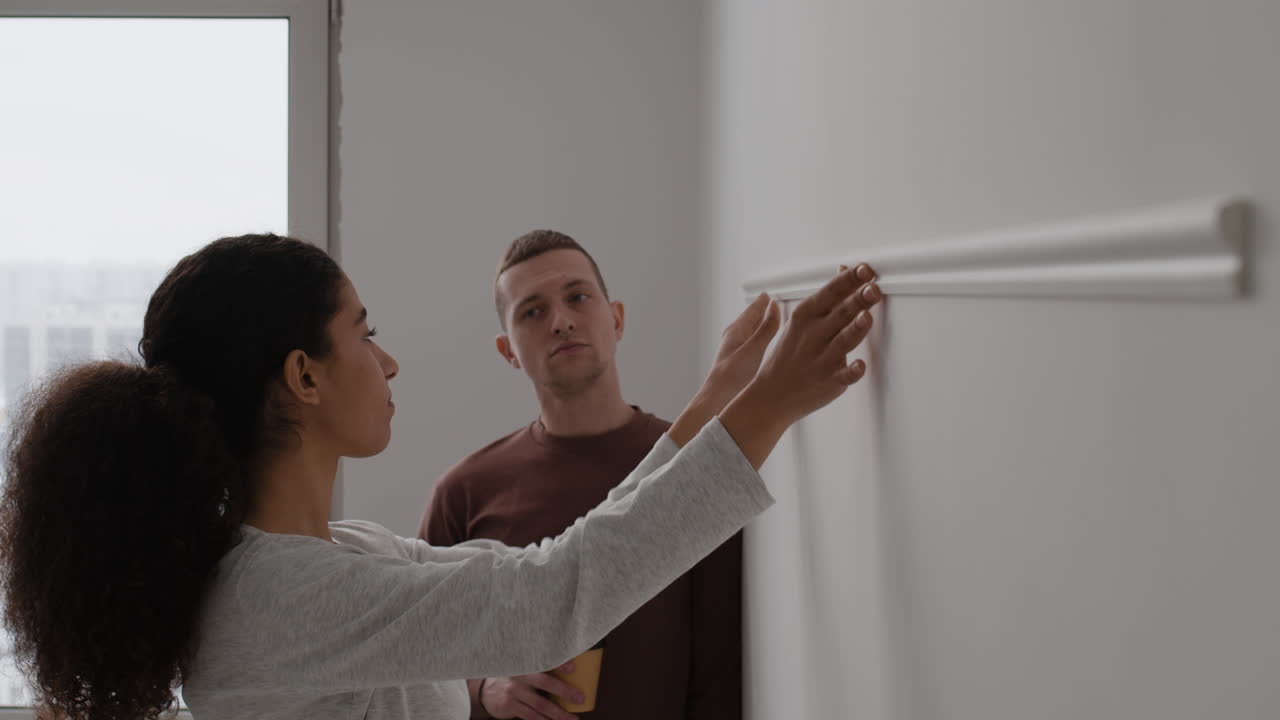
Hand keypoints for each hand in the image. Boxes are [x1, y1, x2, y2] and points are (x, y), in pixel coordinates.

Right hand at [477, 664, 583, 719]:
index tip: (573, 668)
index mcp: (526, 662)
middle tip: (580, 698)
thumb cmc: (515, 677)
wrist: (486, 689)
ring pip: (540, 704)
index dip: (559, 663)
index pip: (544, 660)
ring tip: (572, 719)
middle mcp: (520, 675)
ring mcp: (514, 691)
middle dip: (564, 691)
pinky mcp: (510, 705)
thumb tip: (573, 671)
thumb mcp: (524, 667)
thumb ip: (541, 667)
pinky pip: (530, 716)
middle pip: (544, 682)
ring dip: (557, 714)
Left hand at [702, 292, 782, 405]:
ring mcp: (736, 351)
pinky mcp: (739, 363)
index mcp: (735, 331)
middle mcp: (734, 339)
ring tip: (770, 320)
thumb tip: (774, 307)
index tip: (769, 295)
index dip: (762, 302)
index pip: (751, 310)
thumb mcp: (754, 349)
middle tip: (770, 303)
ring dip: (761, 325)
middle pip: (750, 319)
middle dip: (761, 311)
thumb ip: (766, 328)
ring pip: (751, 332)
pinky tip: (764, 346)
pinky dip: (760, 339)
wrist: (717, 400)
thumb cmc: (731, 377)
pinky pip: (752, 344)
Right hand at [750, 263, 879, 424]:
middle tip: (873, 287)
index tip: (865, 269)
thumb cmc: (788, 355)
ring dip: (856, 329)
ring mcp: (822, 359)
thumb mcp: (800, 320)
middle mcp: (813, 336)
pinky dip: (852, 371)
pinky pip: (844, 376)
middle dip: (858, 299)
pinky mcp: (830, 382)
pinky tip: (860, 365)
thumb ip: (827, 296)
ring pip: (843, 341)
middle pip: (840, 313)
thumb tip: (844, 270)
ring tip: (867, 317)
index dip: (849, 279)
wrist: (772, 394)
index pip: (831, 292)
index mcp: (805, 317)